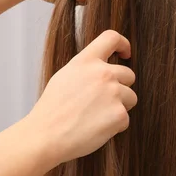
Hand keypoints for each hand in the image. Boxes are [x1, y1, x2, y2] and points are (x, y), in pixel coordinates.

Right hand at [25, 30, 136, 164]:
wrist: (45, 137)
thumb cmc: (52, 111)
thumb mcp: (64, 77)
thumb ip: (86, 69)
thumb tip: (103, 67)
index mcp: (85, 61)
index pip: (111, 38)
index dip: (123, 44)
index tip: (126, 54)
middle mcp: (102, 73)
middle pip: (129, 75)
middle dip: (121, 88)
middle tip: (101, 103)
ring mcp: (113, 93)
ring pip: (131, 97)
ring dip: (119, 107)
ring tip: (95, 117)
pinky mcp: (119, 114)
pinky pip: (125, 119)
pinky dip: (115, 126)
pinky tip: (95, 129)